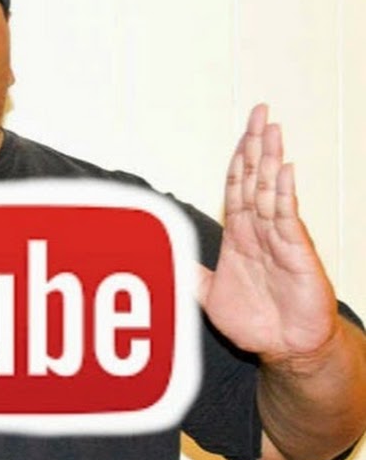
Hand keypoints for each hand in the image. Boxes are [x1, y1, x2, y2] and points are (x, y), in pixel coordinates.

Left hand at [198, 104, 337, 363]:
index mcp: (239, 235)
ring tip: (272, 129)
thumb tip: (160, 257)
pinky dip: (286, 194)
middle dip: (257, 145)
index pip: (237, 188)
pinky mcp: (297, 253)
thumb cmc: (254, 321)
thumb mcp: (207, 295)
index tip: (242, 133)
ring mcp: (280, 239)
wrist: (284, 347)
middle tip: (259, 112)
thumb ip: (186, 273)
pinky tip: (285, 170)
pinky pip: (289, 219)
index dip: (238, 160)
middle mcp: (260, 231)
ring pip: (272, 191)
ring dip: (271, 160)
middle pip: (257, 179)